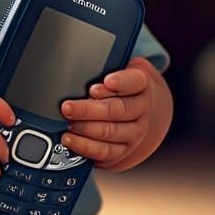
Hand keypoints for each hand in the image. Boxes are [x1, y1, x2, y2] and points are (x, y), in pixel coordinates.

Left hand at [59, 57, 167, 172]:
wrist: (146, 113)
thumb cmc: (125, 87)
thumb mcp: (123, 69)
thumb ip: (108, 65)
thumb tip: (81, 63)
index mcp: (141, 85)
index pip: (134, 82)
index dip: (121, 82)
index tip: (106, 81)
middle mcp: (141, 110)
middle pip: (117, 110)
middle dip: (88, 109)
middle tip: (67, 107)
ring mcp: (134, 132)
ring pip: (110, 132)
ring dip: (85, 128)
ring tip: (68, 122)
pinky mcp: (123, 150)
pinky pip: (104, 151)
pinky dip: (84, 146)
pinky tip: (70, 139)